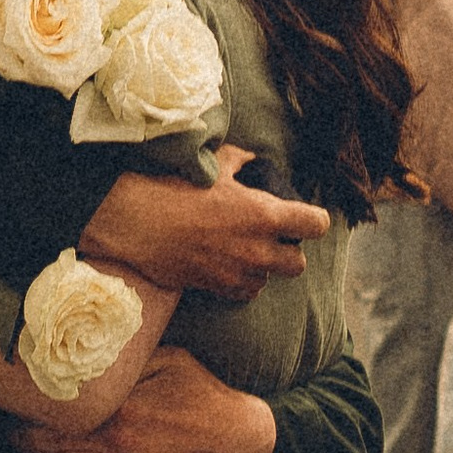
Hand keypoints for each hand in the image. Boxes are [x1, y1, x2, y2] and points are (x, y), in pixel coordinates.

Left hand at [11, 344, 277, 452]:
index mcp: (122, 406)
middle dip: (30, 441)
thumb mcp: (170, 360)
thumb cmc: (204, 394)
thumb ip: (133, 360)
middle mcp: (118, 440)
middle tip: (12, 437)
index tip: (20, 408)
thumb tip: (100, 353)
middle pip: (61, 443)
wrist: (239, 437)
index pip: (67, 411)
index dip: (39, 412)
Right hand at [81, 145, 327, 303]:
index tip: (303, 217)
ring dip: (262, 268)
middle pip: (298, 263)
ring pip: (268, 279)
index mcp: (264, 214)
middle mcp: (258, 248)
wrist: (136, 222)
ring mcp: (238, 272)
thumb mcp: (214, 165)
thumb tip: (252, 160)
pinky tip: (226, 264)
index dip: (313, 220)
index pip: (316, 225)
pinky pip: (244, 292)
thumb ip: (241, 162)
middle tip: (272, 238)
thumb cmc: (174, 188)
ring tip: (243, 251)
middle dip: (289, 251)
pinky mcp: (218, 288)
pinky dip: (241, 281)